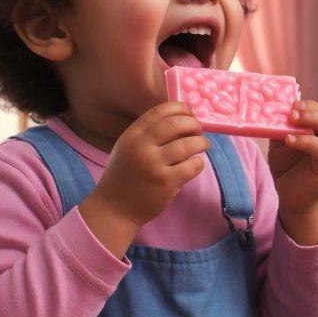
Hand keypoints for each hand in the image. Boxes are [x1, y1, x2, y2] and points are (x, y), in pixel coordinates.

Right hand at [89, 101, 210, 227]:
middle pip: (176, 124)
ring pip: (189, 145)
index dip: (179, 108)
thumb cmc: (125, 176)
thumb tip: (183, 119)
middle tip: (198, 129)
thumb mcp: (128, 147)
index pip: (160, 111)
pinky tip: (194, 164)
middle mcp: (142, 147)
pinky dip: (198, 163)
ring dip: (201, 142)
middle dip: (193, 124)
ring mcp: (155, 165)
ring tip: (202, 145)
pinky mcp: (167, 183)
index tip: (189, 112)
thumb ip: (149, 134)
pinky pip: (193, 166)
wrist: (114, 208)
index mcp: (132, 135)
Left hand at [267, 100, 317, 231]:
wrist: (292, 196)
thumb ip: (279, 128)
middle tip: (293, 110)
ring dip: (313, 121)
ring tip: (293, 120)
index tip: (290, 103)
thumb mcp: (279, 143)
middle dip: (311, 110)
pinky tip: (291, 140)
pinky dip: (308, 142)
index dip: (306, 105)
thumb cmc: (287, 167)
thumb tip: (272, 111)